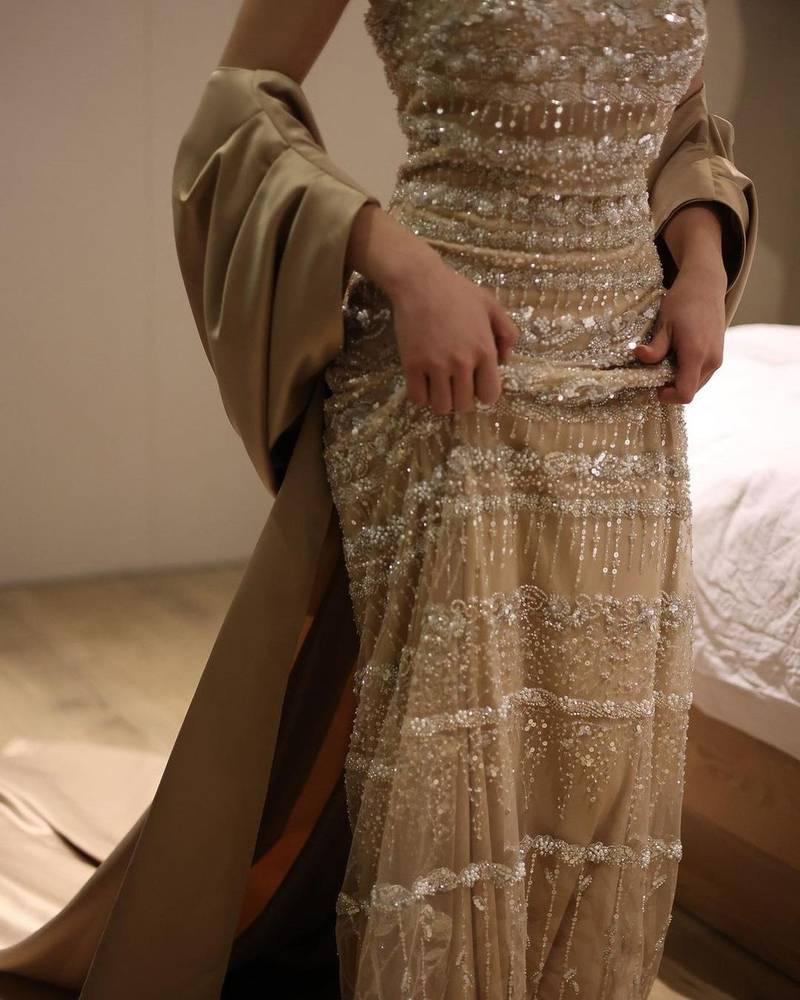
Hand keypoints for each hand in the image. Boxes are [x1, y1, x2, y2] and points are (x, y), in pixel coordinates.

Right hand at [345, 203, 519, 413]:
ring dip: (442, 400)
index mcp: (484, 351)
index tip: (476, 384)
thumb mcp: (491, 305)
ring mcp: (435, 366)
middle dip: (462, 398)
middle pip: (464, 405)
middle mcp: (462, 363)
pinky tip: (423, 383)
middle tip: (455, 384)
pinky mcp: (412, 365)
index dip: (483, 393)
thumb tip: (505, 360)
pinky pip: (418, 398)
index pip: (490, 395)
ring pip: (442, 406)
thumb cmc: (457, 291)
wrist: (420, 282)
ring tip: (439, 386)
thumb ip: (507, 332)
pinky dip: (422, 396)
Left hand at [633, 261, 727, 403]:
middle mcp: (712, 361)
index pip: (685, 394)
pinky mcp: (718, 355)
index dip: (667, 396)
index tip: (653, 385)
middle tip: (655, 369)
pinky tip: (676, 355)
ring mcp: (718, 359)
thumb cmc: (683, 301)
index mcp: (697, 355)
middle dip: (670, 386)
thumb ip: (655, 347)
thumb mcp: (664, 323)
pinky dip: (687, 372)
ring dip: (678, 379)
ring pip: (696, 384)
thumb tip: (639, 356)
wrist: (706, 285)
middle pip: (690, 391)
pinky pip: (701, 374)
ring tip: (666, 359)